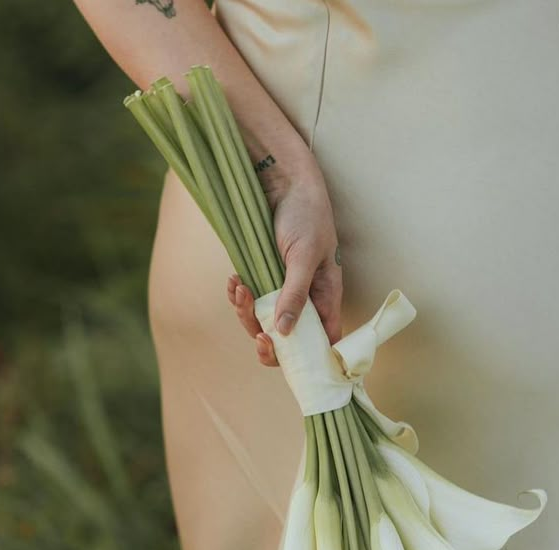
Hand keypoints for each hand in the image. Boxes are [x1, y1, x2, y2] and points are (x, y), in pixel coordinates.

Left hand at [227, 154, 341, 365]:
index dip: (307, 358)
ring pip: (261, 322)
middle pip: (287, 340)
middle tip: (256, 336)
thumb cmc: (306, 215)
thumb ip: (296, 294)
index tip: (285, 358)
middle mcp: (305, 300)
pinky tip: (233, 280)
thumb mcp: (304, 256)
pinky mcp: (262, 279)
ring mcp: (281, 291)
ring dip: (245, 312)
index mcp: (325, 298)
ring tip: (238, 288)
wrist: (283, 182)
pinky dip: (236, 295)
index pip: (322, 342)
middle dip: (267, 341)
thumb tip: (287, 333)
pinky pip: (247, 301)